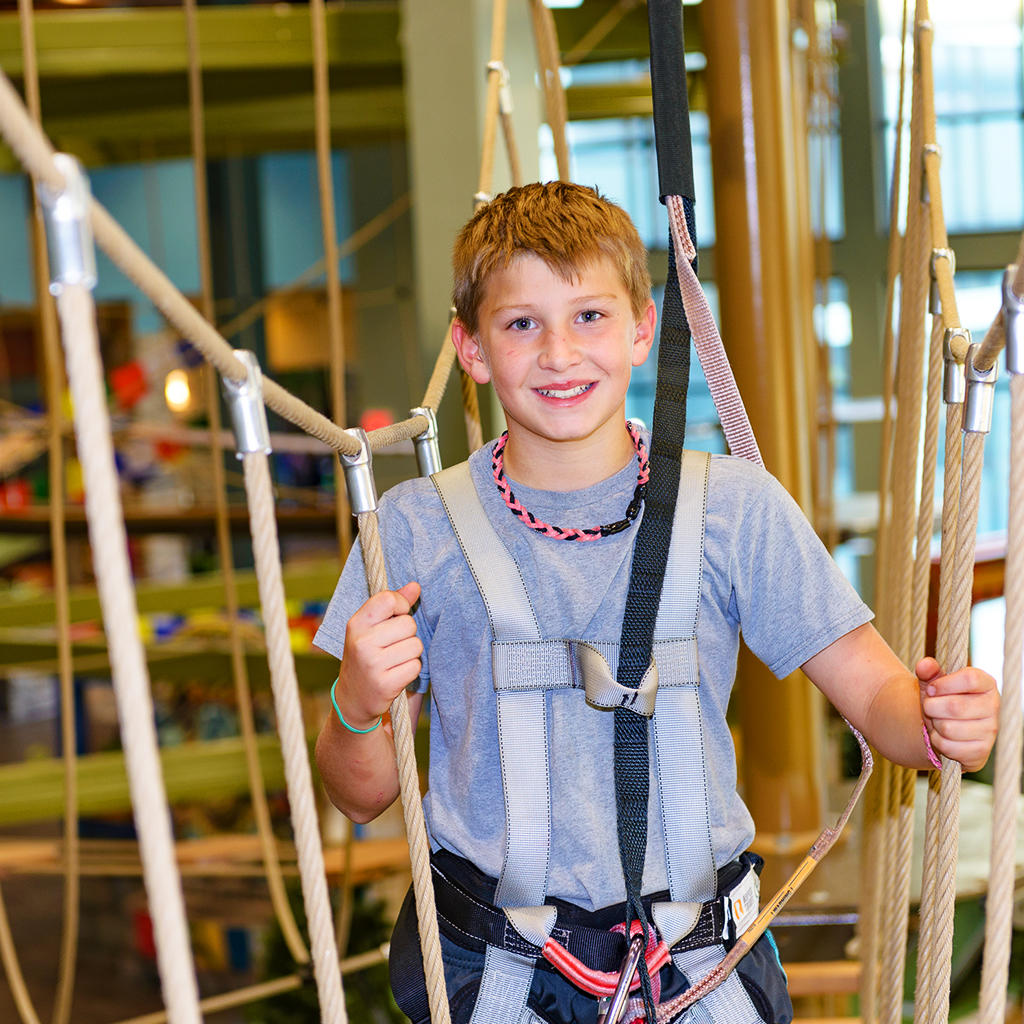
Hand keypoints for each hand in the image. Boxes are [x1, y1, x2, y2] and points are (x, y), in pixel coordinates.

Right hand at [336, 581, 422, 729]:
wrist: (352, 699)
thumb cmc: (365, 656)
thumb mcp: (371, 628)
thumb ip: (392, 604)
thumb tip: (415, 586)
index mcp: (356, 624)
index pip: (389, 599)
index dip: (401, 606)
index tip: (396, 616)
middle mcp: (362, 642)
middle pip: (408, 624)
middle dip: (407, 634)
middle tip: (392, 646)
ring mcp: (373, 664)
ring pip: (415, 646)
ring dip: (410, 654)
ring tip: (394, 660)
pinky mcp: (385, 684)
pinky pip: (415, 666)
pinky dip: (410, 670)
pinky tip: (396, 674)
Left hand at [918, 657, 998, 772]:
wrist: (945, 728)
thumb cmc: (941, 699)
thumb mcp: (933, 683)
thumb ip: (928, 672)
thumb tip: (924, 664)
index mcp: (987, 684)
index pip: (970, 679)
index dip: (944, 684)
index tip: (931, 689)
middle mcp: (994, 707)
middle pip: (955, 706)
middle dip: (932, 707)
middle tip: (930, 706)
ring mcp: (990, 731)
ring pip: (948, 728)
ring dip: (934, 724)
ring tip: (938, 720)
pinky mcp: (981, 752)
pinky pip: (948, 746)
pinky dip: (937, 741)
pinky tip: (942, 735)